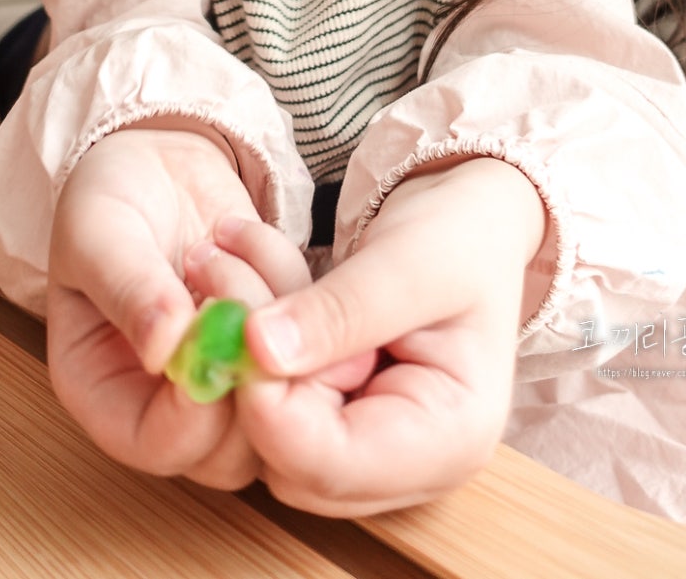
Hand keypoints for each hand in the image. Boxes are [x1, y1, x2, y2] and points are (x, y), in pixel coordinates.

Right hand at [47, 125, 305, 487]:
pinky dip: (294, 286)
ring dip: (271, 315)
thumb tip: (163, 348)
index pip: (156, 444)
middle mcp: (166, 401)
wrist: (157, 159)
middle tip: (234, 283)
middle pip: (229, 447)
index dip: (193, 410)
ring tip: (226, 242)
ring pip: (280, 398)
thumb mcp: (99, 231)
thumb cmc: (110, 198)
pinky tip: (252, 237)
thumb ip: (128, 288)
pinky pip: (309, 343)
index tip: (213, 333)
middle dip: (247, 367)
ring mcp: (225, 376)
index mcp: (105, 392)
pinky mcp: (271, 343)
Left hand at [230, 158, 545, 515]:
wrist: (467, 220)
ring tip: (225, 254)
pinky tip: (245, 272)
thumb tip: (256, 348)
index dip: (268, 405)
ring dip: (237, 342)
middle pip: (291, 459)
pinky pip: (268, 401)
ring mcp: (369, 449)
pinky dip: (247, 338)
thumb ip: (340, 310)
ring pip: (266, 432)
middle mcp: (409, 465)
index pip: (333, 462)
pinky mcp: (335, 422)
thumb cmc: (460, 236)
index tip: (232, 321)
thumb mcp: (408, 262)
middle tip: (217, 268)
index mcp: (451, 438)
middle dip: (245, 366)